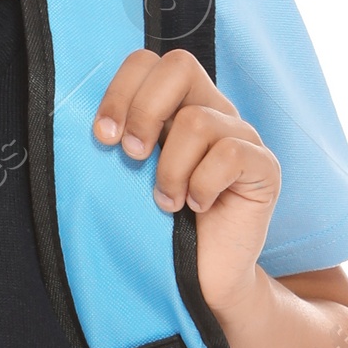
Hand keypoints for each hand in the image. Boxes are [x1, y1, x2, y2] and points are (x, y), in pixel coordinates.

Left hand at [93, 51, 279, 324]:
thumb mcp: (126, 181)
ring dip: (170, 170)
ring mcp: (242, 137)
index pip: (149, 62)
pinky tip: (198, 208)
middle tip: (131, 158)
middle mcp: (212, 111)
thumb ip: (117, 143)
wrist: (198, 284)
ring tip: (167, 203)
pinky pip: (229, 155)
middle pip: (179, 65)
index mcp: (176, 108)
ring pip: (197, 121)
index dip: (121, 90)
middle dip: (143, 111)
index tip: (102, 137)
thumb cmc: (158, 232)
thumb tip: (83, 122)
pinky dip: (203, 186)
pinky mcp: (264, 167)